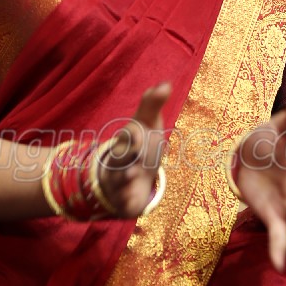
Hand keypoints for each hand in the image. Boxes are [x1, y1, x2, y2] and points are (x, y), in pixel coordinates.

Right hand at [96, 82, 170, 217]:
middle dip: (126, 155)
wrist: (132, 175)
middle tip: (137, 152)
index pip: (128, 136)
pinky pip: (122, 201)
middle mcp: (119, 160)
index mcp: (125, 140)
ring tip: (132, 174)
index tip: (143, 132)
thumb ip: (153, 105)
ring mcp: (119, 180)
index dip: (134, 135)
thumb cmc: (142, 146)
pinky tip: (131, 203)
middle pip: (119, 157)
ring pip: (118, 178)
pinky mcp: (123, 199)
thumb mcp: (147, 124)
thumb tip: (167, 83)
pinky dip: (124, 201)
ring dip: (125, 176)